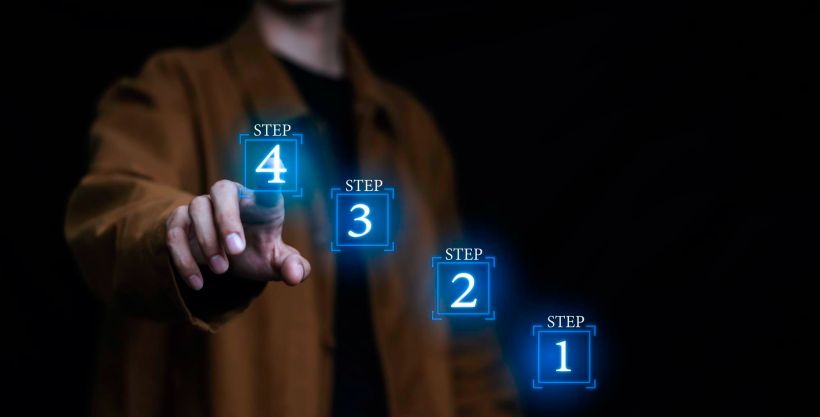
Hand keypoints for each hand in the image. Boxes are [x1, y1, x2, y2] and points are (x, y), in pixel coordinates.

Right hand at [165, 180, 310, 289]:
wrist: (227, 263)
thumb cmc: (257, 253)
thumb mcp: (276, 263)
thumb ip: (292, 267)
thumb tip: (296, 275)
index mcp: (260, 202)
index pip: (265, 186)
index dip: (267, 184)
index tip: (271, 185)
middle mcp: (230, 197)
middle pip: (222, 189)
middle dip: (227, 218)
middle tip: (237, 250)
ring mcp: (203, 206)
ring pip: (197, 208)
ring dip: (208, 241)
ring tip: (222, 270)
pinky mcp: (180, 222)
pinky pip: (175, 233)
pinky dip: (184, 259)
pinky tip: (198, 282)